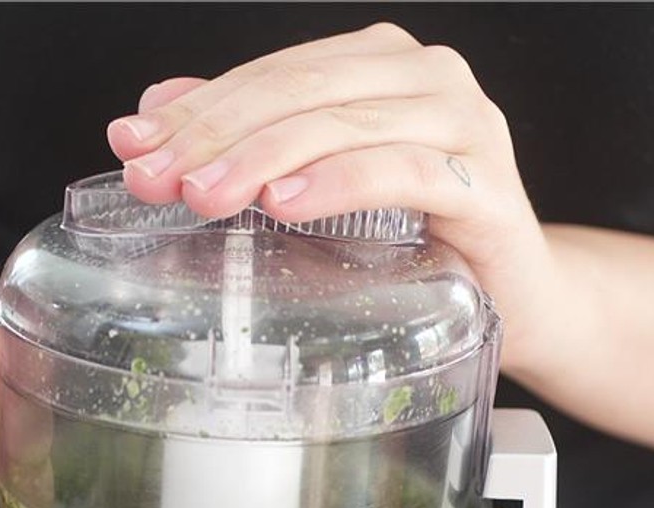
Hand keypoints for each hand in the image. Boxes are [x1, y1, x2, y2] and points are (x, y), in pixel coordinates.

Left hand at [105, 22, 571, 376]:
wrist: (520, 295)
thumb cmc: (422, 241)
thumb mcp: (322, 188)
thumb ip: (251, 142)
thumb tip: (153, 114)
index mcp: (379, 65)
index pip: (271, 72)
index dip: (196, 109)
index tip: (133, 148)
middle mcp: (424, 76)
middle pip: (300, 90)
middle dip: (217, 135)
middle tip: (158, 178)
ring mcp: (462, 122)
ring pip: (344, 122)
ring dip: (265, 158)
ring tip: (206, 196)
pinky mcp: (486, 183)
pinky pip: (405, 171)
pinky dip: (341, 183)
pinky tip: (288, 204)